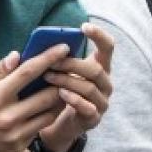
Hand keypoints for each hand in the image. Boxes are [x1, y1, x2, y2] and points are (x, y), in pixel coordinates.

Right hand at [0, 45, 72, 151]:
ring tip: (57, 88)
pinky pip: (39, 127)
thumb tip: (16, 56)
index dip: (48, 58)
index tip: (63, 48)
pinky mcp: (18, 146)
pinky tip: (41, 106)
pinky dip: (43, 115)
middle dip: (60, 81)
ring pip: (50, 114)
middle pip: (48, 95)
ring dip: (56, 100)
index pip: (28, 73)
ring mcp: (15, 135)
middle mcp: (8, 117)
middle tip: (64, 71)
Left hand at [37, 23, 114, 151]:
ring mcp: (102, 102)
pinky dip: (73, 99)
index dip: (99, 35)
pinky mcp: (94, 118)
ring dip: (67, 80)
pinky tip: (59, 94)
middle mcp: (106, 84)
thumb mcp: (61, 73)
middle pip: (96, 69)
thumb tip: (43, 43)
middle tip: (52, 62)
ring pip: (89, 88)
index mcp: (101, 68)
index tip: (83, 27)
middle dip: (72, 64)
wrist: (60, 125)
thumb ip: (59, 59)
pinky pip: (87, 107)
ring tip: (48, 77)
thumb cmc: (60, 92)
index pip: (108, 47)